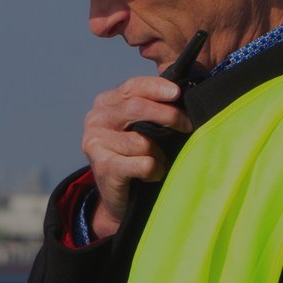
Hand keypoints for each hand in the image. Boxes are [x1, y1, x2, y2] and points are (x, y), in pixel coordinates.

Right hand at [80, 75, 190, 236]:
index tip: (177, 93)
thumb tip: (183, 91)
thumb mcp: (141, 125)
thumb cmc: (137, 155)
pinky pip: (144, 164)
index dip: (156, 88)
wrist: (119, 195)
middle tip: (187, 125)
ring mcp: (95, 142)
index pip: (132, 87)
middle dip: (168, 115)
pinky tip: (149, 175)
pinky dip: (154, 171)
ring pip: (142, 141)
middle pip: (136, 108)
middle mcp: (96, 118)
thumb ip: (153, 106)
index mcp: (105, 103)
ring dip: (159, 154)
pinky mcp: (103, 166)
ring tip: (156, 162)